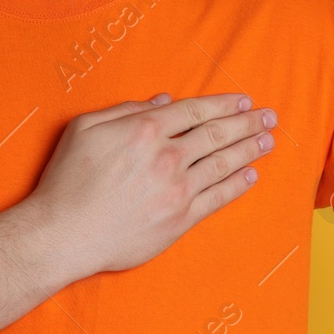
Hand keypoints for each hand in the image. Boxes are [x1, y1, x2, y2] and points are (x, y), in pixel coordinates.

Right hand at [25, 92, 276, 277]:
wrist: (64, 233)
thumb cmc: (67, 179)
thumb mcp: (85, 128)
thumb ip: (125, 110)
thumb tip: (163, 101)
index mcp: (145, 129)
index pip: (195, 111)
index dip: (223, 104)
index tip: (244, 100)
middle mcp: (167, 156)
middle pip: (217, 134)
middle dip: (247, 122)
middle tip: (269, 116)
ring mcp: (176, 189)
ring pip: (223, 163)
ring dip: (249, 150)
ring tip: (268, 141)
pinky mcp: (179, 219)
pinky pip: (217, 198)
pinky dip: (237, 185)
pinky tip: (250, 176)